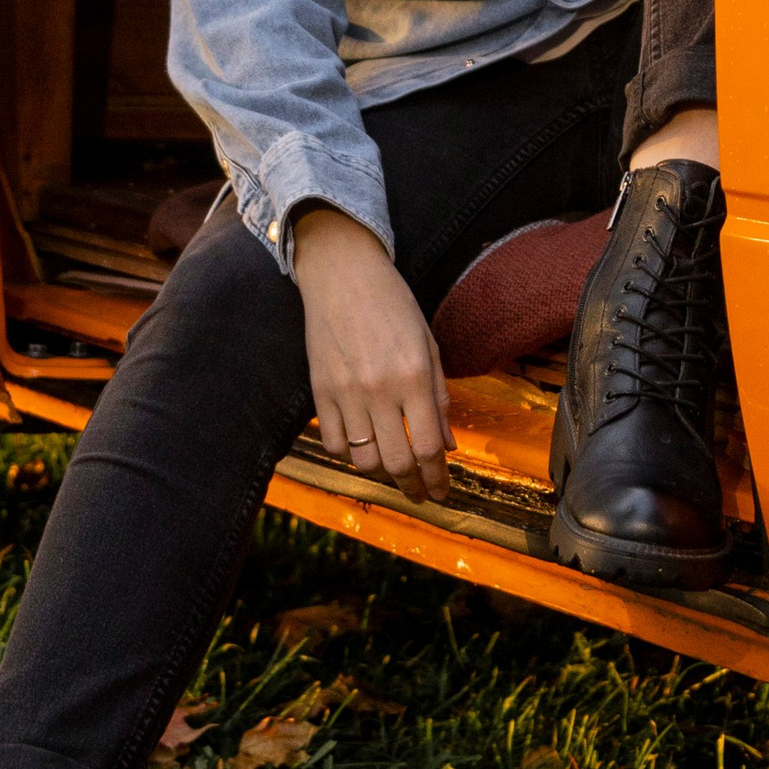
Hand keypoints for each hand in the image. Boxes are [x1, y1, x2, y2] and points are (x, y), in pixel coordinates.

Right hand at [293, 205, 452, 501]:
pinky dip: (349, 454)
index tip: (442, 492)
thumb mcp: (429, 345)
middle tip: (421, 494)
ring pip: (363, 459)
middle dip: (413, 487)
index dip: (437, 478)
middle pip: (397, 462)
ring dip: (382, 472)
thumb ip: (439, 398)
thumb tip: (448, 446)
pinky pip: (333, 442)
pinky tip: (361, 447)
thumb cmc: (393, 304)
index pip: (427, 447)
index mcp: (414, 376)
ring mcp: (346, 393)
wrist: (343, 274)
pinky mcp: (320, 391)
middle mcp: (380, 389)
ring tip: (393, 469)